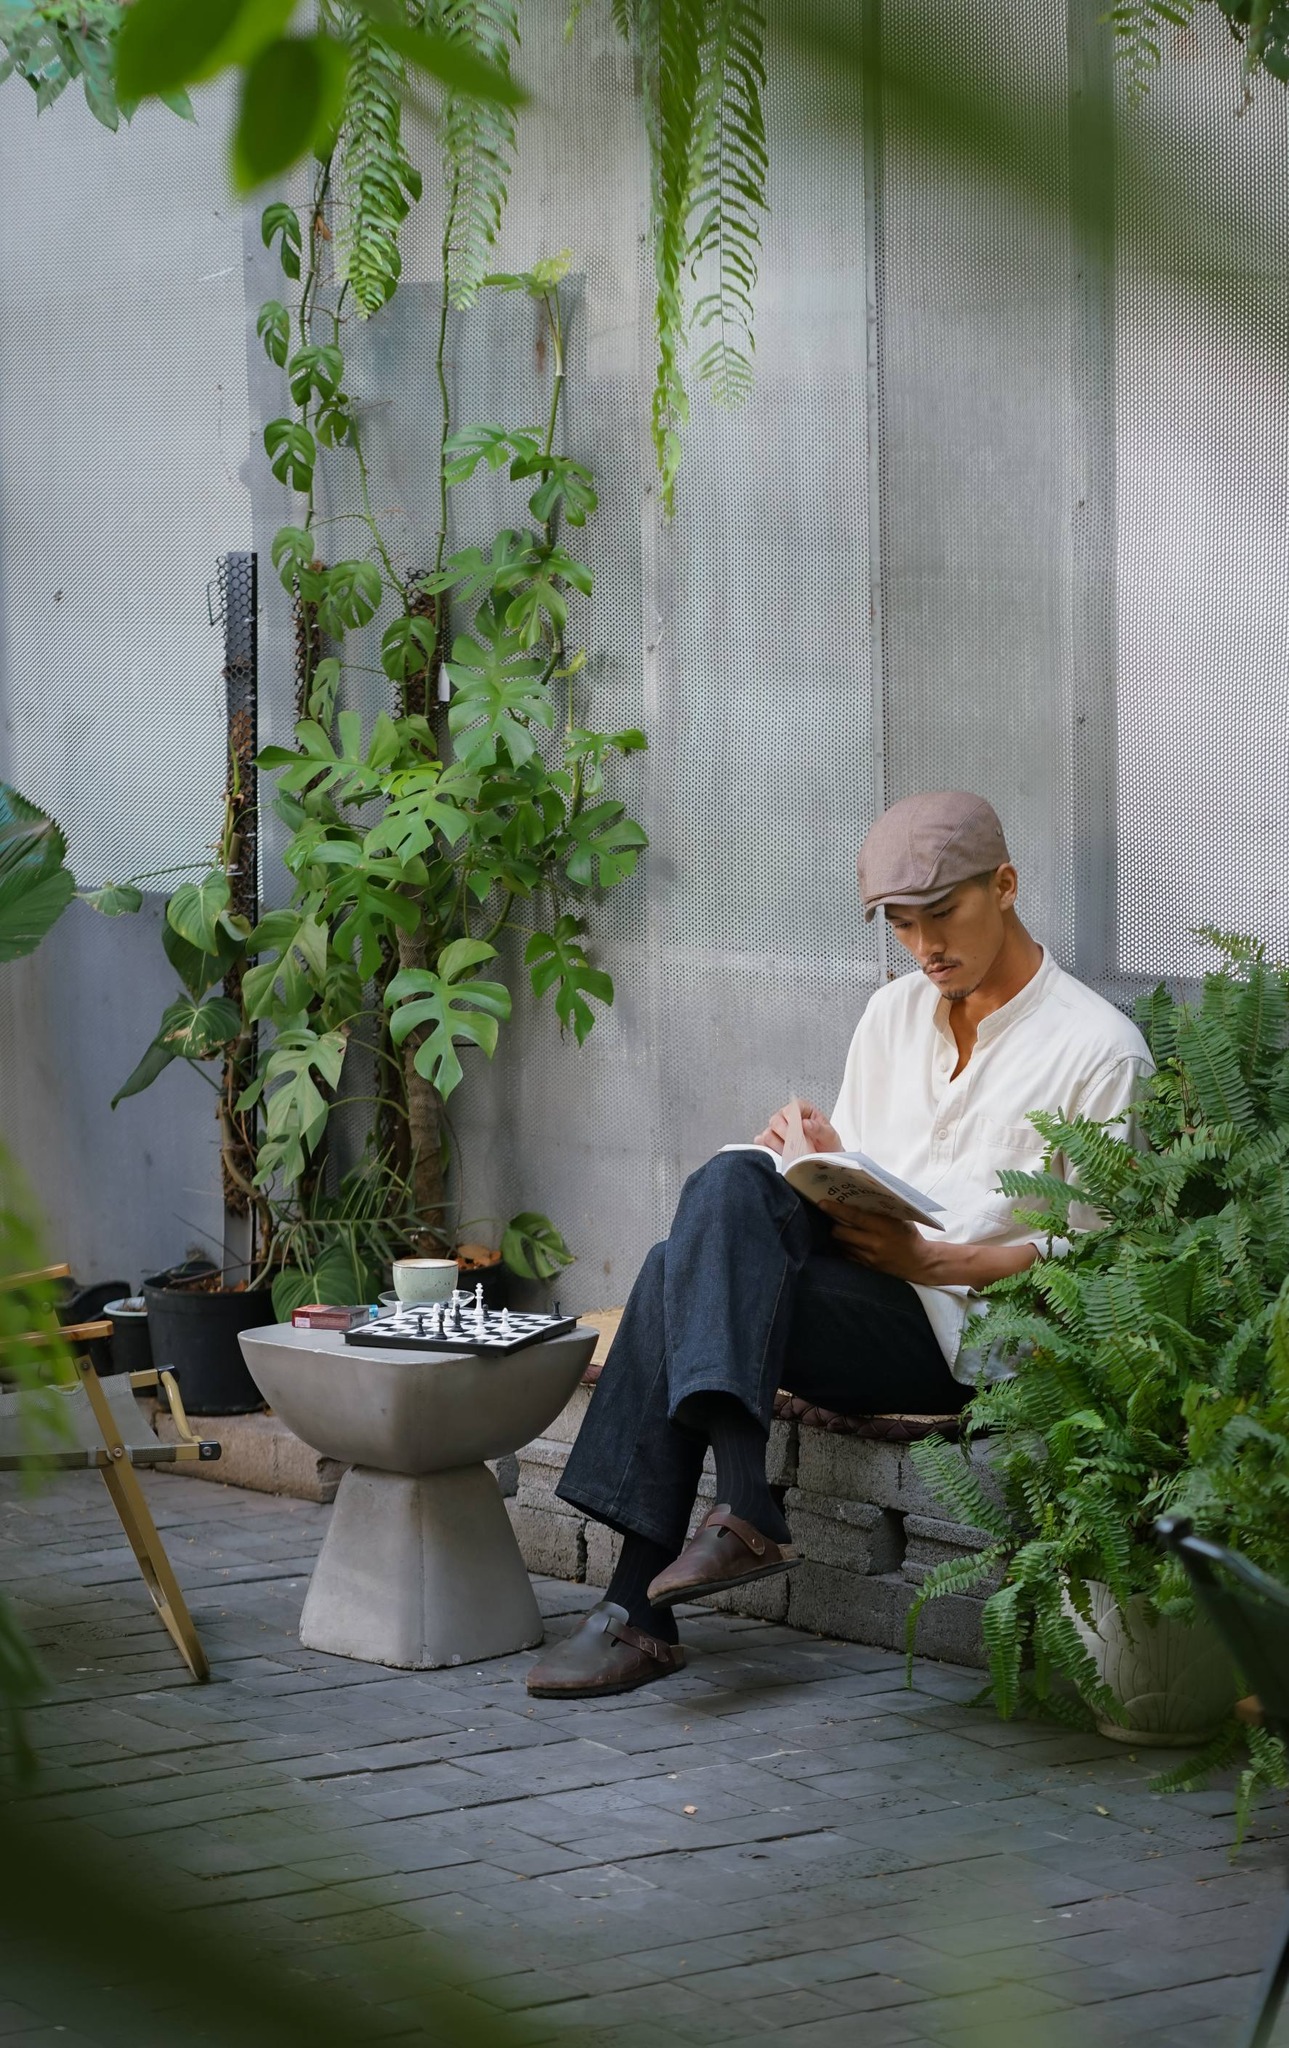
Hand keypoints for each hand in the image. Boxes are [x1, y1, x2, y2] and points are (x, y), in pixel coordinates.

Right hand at [753, 1099, 841, 1153]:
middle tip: (797, 1146)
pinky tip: (782, 1156)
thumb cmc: (827, 1145)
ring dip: (780, 1146)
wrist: (825, 1161)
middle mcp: (786, 1118)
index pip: (790, 1110)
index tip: (799, 1133)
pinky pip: (763, 1146)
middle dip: (786, 1136)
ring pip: (768, 1135)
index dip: (793, 1122)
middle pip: (775, 1121)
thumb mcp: (830, 1136)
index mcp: (801, 1109)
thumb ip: (819, 1129)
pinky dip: (771, 1152)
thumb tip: (806, 1124)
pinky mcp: (771, 1144)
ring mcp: (777, 1131)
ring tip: (793, 1154)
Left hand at [824, 1208, 1040, 1287]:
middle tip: (832, 1216)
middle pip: (841, 1232)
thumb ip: (881, 1209)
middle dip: (834, 1223)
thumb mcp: (899, 1218)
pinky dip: (844, 1248)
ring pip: (842, 1244)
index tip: (822, 1203)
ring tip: (838, 1228)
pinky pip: (847, 1256)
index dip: (836, 1209)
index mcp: (884, 1227)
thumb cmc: (909, 1235)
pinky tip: (846, 1242)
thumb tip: (859, 1193)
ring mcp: (870, 1258)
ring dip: (838, 1236)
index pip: (854, 1217)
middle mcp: (875, 1243)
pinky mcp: (867, 1268)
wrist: (920, 1263)